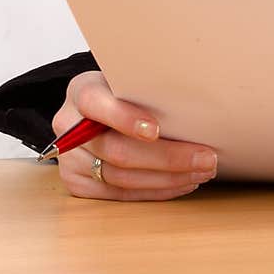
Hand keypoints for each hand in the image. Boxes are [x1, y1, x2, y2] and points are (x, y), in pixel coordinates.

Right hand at [51, 70, 218, 200]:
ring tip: (201, 171)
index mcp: (80, 91)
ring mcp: (70, 159)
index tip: (156, 129)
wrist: (93, 111)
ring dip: (168, 178)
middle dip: (167, 157)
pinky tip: (181, 183)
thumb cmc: (121, 92)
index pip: (96, 103)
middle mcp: (68, 126)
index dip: (125, 118)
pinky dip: (155, 191)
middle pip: (117, 150)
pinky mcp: (78, 183)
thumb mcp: (128, 79)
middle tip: (205, 158)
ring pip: (122, 177)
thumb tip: (193, 104)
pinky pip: (120, 195)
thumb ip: (146, 88)